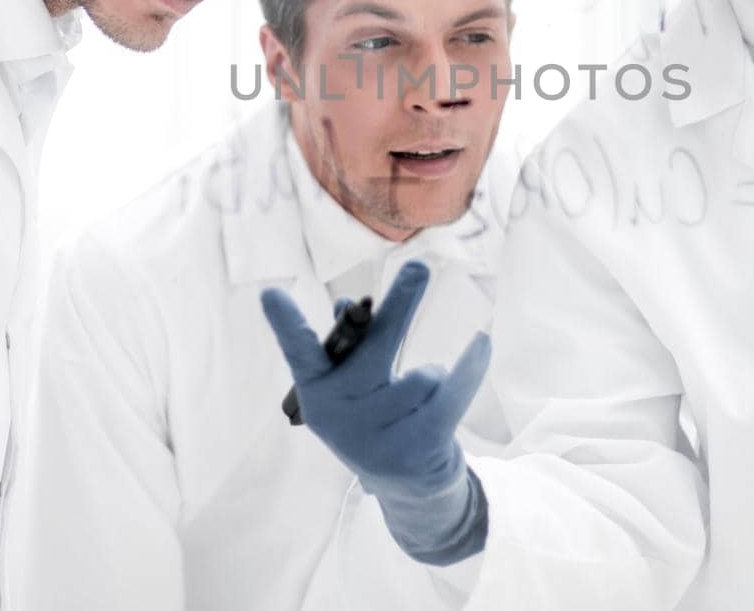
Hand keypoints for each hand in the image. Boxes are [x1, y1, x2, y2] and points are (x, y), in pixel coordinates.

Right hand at [261, 261, 490, 561]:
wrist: (406, 488)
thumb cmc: (374, 416)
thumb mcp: (352, 384)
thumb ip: (349, 344)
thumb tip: (347, 304)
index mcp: (318, 392)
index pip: (299, 353)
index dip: (286, 324)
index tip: (271, 294)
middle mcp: (341, 414)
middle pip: (376, 347)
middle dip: (402, 304)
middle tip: (421, 267)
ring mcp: (378, 436)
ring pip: (424, 375)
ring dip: (432, 376)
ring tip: (421, 401)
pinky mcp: (418, 448)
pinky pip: (452, 395)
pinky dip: (470, 367)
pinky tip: (482, 342)